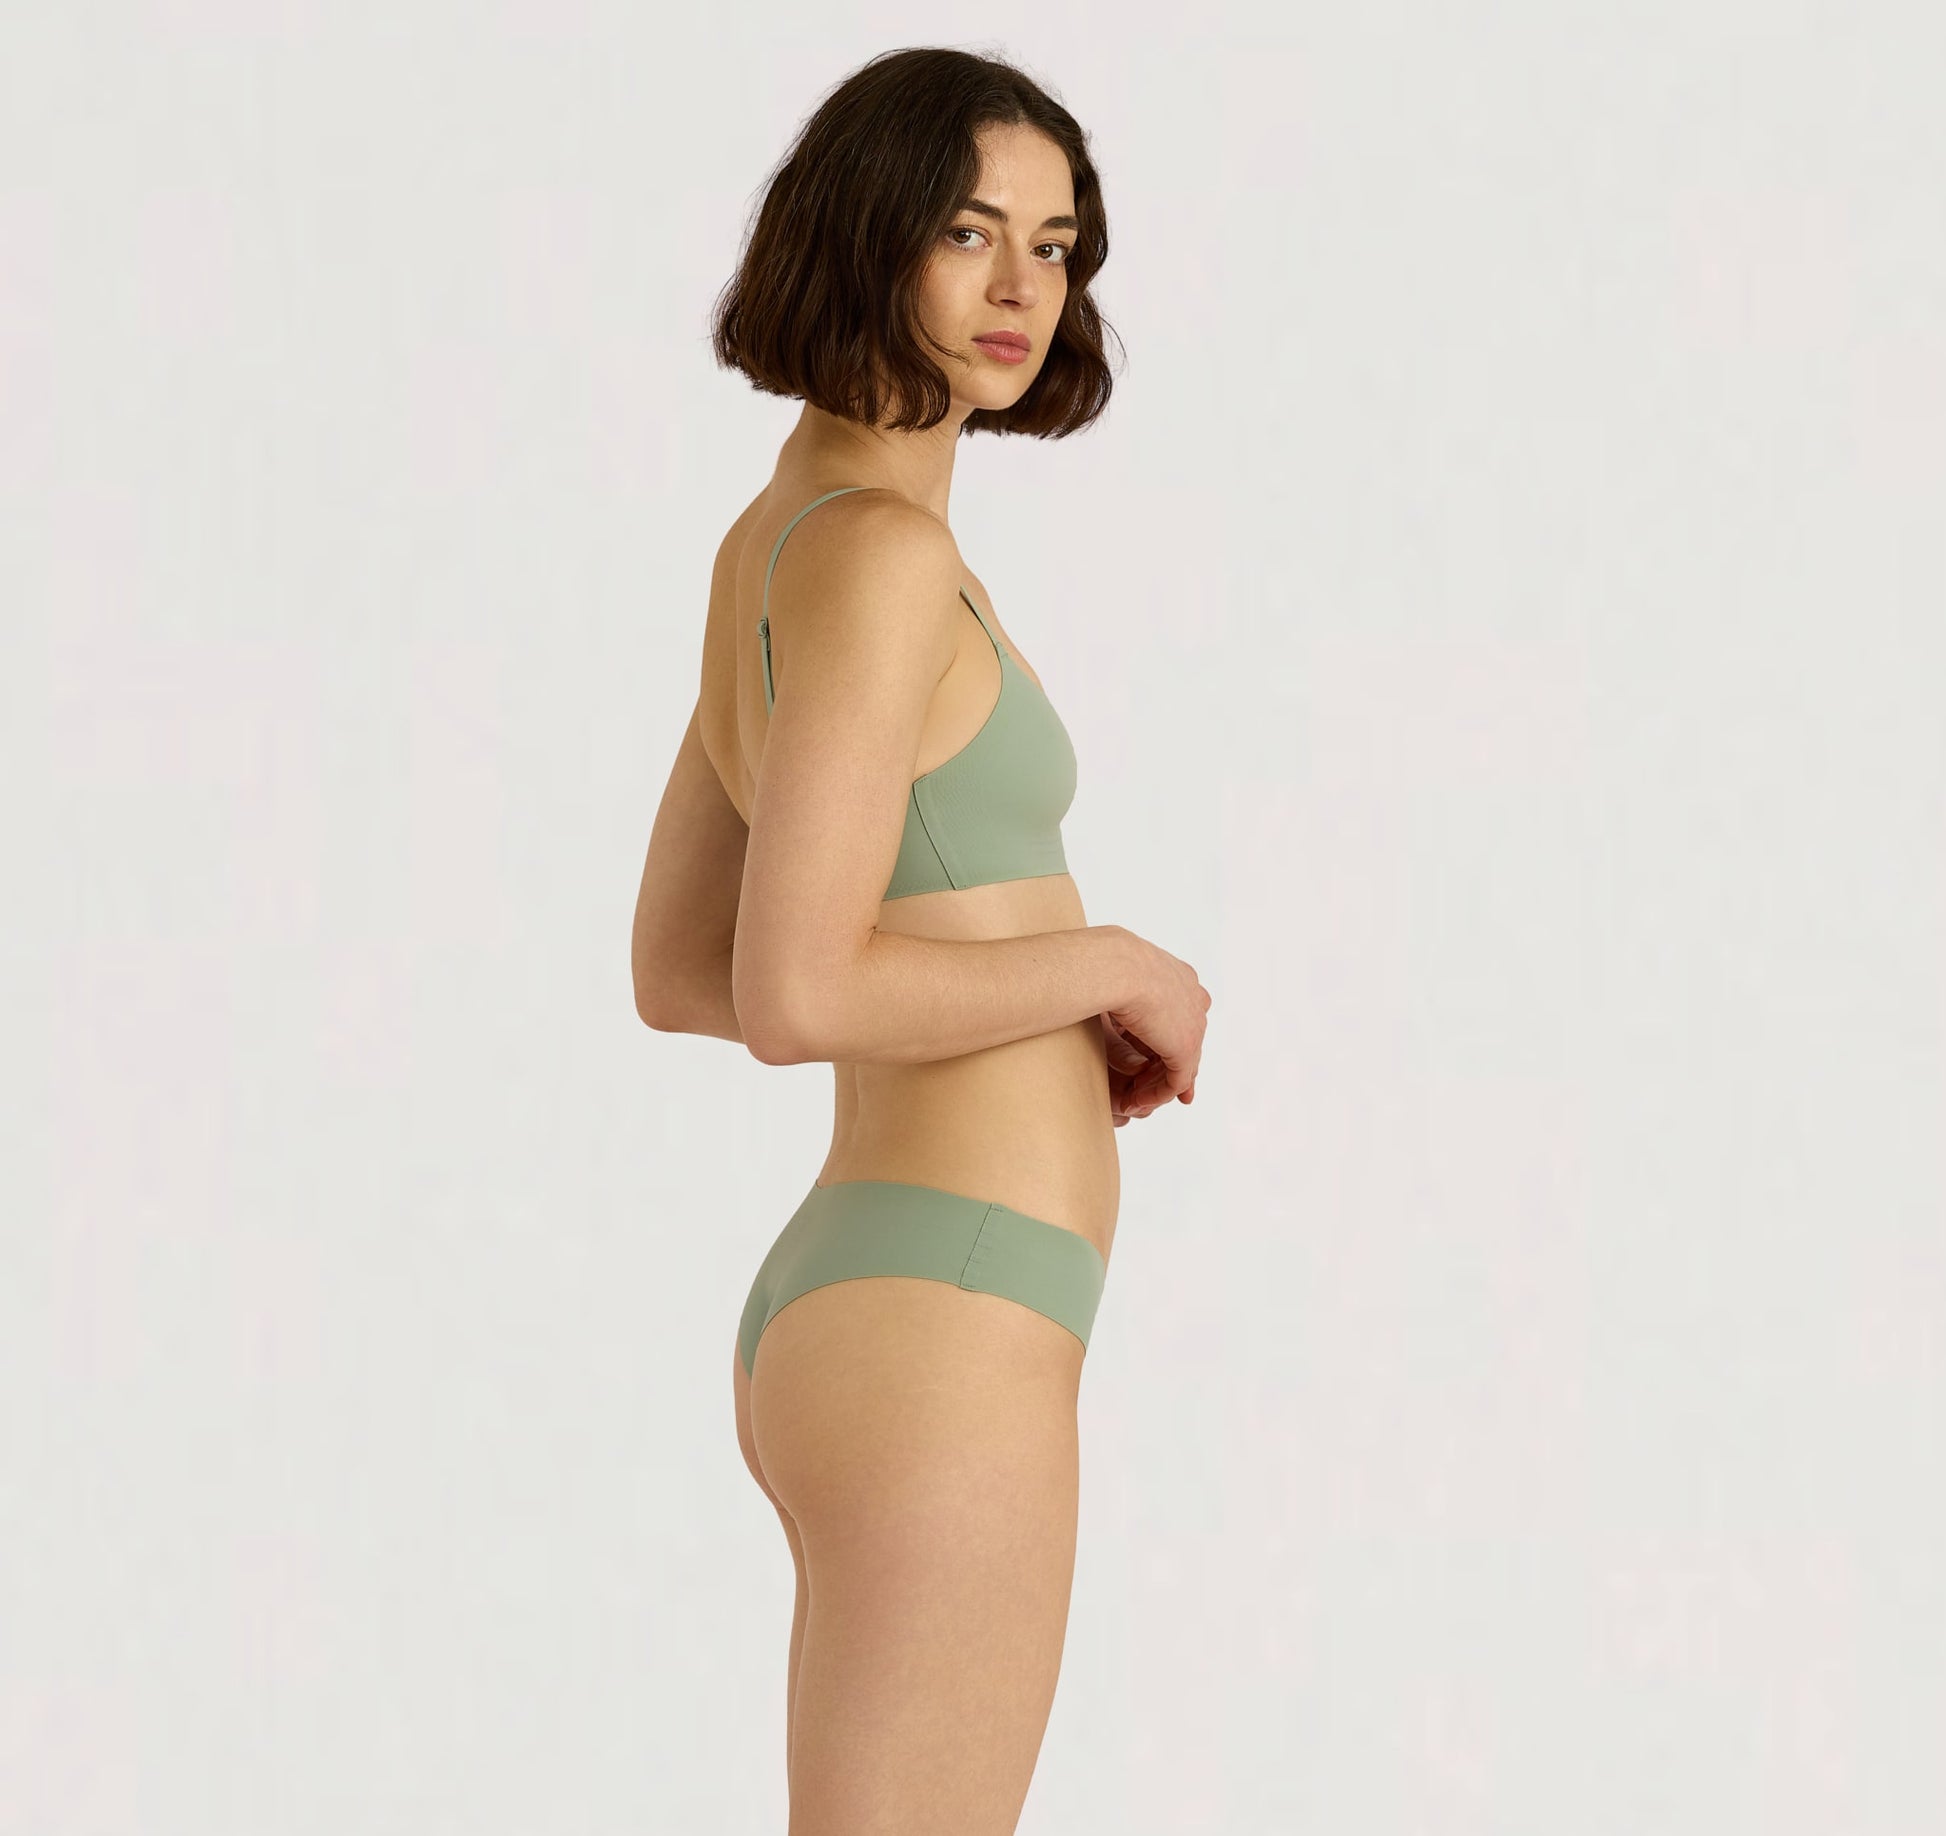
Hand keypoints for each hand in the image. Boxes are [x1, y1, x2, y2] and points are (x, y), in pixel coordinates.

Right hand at [1098, 928, 1207, 1124]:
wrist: (1114, 966)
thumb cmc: (1103, 966)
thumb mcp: (1117, 988)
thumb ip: (1126, 1011)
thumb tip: (1123, 1033)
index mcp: (1179, 977)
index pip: (1179, 1016)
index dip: (1163, 1040)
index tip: (1147, 1061)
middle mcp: (1192, 998)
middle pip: (1184, 1041)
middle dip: (1167, 1069)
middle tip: (1146, 1090)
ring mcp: (1193, 1023)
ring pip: (1181, 1064)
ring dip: (1156, 1084)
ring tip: (1132, 1100)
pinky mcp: (1185, 1047)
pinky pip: (1175, 1081)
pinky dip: (1155, 1094)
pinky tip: (1135, 1101)